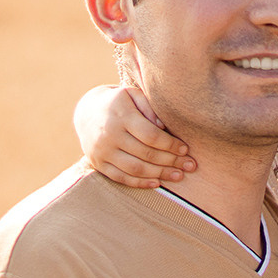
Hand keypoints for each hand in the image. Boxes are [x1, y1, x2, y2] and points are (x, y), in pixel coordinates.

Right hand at [75, 84, 192, 188]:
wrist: (86, 111)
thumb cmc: (119, 102)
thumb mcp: (132, 94)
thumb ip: (149, 107)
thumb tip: (163, 127)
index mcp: (121, 116)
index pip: (151, 136)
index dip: (170, 145)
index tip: (185, 149)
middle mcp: (109, 135)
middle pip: (146, 154)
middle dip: (171, 161)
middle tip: (190, 166)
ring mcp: (102, 151)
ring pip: (135, 169)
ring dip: (160, 174)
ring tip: (178, 176)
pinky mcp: (98, 163)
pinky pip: (121, 178)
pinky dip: (140, 183)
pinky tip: (157, 183)